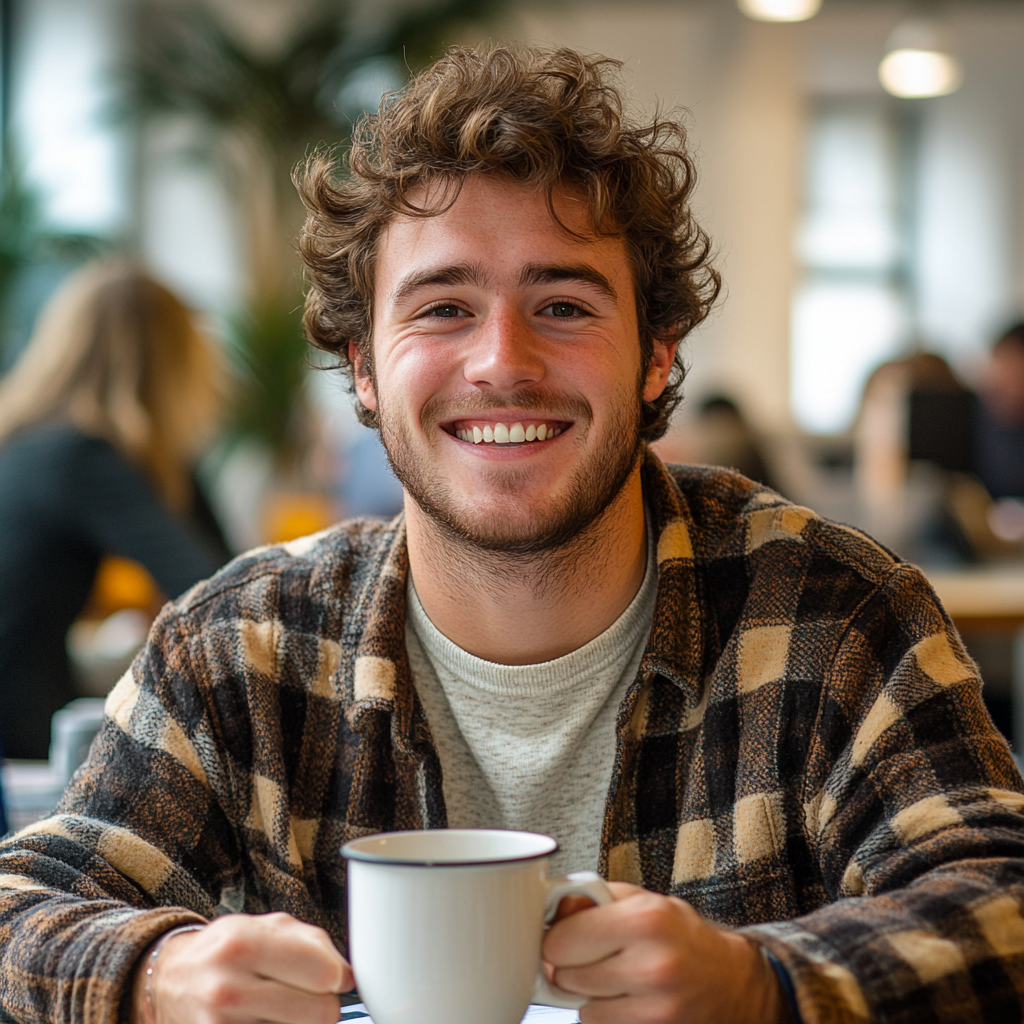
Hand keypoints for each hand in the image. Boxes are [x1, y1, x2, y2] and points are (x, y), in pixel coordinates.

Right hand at [133, 912, 352, 1023]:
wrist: (172, 980)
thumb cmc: (228, 949)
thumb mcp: (265, 926)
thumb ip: (312, 944)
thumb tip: (348, 976)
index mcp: (245, 942)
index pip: (323, 972)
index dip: (339, 977)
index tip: (335, 978)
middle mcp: (228, 986)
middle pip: (318, 1012)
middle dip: (324, 1006)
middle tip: (311, 997)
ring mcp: (220, 1023)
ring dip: (300, 1023)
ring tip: (283, 1008)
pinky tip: (267, 1019)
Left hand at [542, 882, 784, 1023]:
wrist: (731, 982)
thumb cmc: (680, 935)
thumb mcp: (641, 900)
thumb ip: (591, 899)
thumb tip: (549, 912)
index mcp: (645, 921)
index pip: (561, 942)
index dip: (556, 939)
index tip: (565, 937)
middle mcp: (652, 967)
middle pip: (566, 977)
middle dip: (572, 967)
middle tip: (596, 957)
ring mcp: (655, 1011)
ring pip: (582, 1009)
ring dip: (591, 996)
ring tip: (620, 979)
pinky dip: (609, 1017)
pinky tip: (631, 1001)